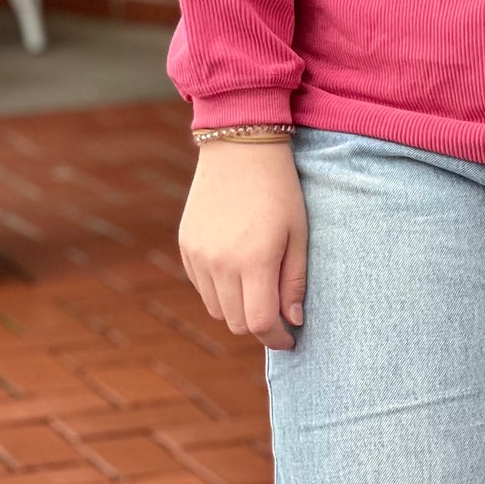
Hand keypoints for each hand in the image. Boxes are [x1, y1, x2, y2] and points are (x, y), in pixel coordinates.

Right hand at [178, 140, 307, 351]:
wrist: (240, 145)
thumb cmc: (279, 188)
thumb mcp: (298, 232)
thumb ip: (294, 280)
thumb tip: (292, 321)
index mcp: (254, 260)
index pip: (259, 322)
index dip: (276, 338)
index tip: (290, 339)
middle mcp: (220, 262)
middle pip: (236, 322)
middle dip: (259, 324)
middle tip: (278, 313)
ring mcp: (198, 255)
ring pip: (216, 309)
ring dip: (238, 309)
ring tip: (258, 287)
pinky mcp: (186, 245)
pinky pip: (202, 287)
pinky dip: (219, 290)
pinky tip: (237, 269)